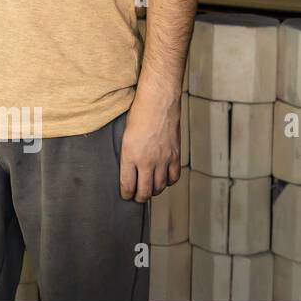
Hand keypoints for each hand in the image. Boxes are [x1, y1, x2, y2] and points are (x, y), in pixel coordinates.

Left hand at [119, 78, 181, 202]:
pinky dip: (168, 182)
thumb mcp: (125, 135)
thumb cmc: (138, 114)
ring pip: (159, 186)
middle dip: (139, 197)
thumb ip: (127, 154)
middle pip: (144, 191)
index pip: (127, 184)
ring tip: (149, 190)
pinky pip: (173, 177)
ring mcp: (163, 160)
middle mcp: (147, 161)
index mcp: (130, 156)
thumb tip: (129, 168)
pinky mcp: (175, 156)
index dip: (126, 194)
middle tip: (136, 198)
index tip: (125, 196)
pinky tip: (164, 180)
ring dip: (154, 191)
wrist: (158, 103)